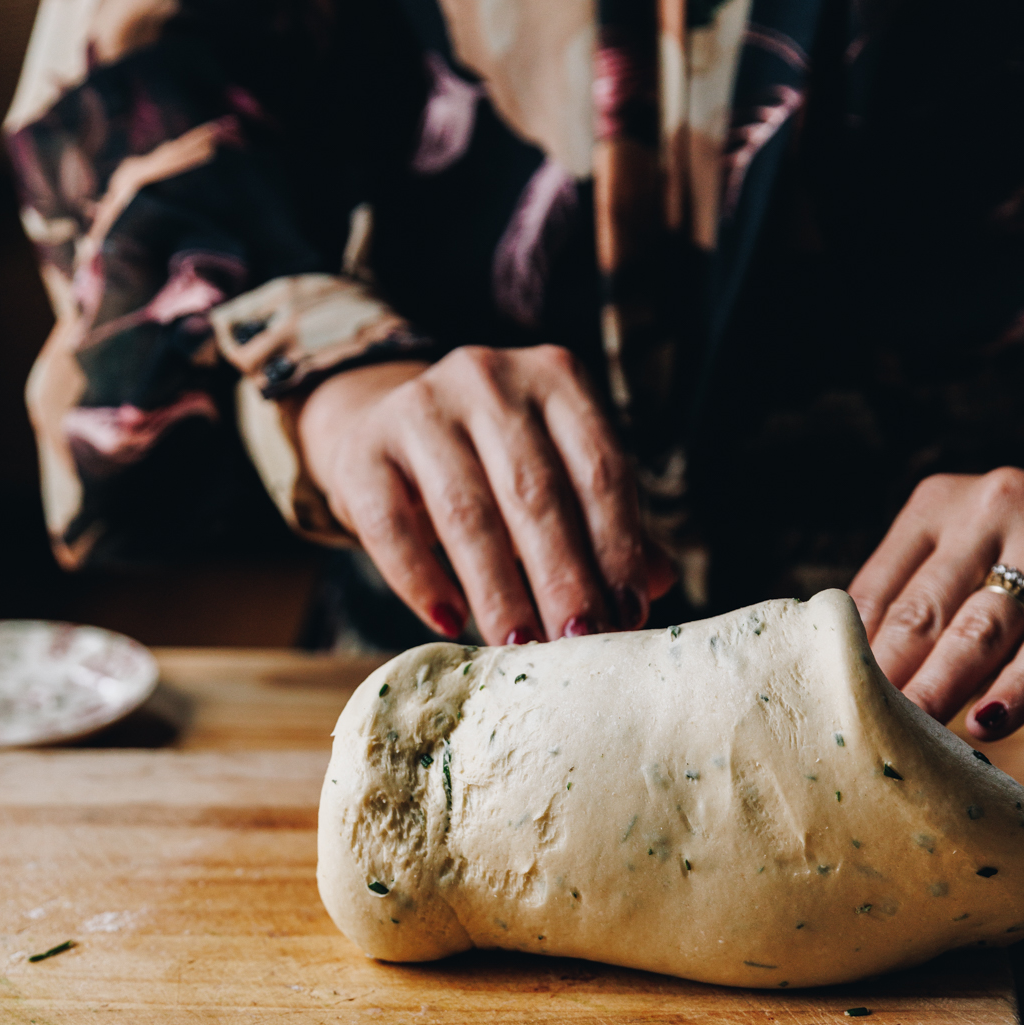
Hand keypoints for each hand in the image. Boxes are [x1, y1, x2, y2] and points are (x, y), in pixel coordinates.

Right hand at [297, 345, 674, 644]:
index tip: (629, 613)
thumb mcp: (556, 476)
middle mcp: (488, 377)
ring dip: (499, 589)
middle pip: (536, 491)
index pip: (600, 467)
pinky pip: (391, 525)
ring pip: (466, 511)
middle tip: (581, 642)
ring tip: (522, 647)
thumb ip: (606, 523)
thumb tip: (660, 584)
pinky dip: (422, 579)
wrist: (382, 432)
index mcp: (555, 378)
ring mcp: (419, 406)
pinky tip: (450, 622)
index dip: (618, 546)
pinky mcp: (363, 451)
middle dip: (563, 576)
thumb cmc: (492, 465)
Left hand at [848, 448, 1023, 739]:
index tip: (825, 709)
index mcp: (944, 504)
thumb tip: (845, 681)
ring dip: (940, 688)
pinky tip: (989, 725)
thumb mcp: (983, 563)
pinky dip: (1019, 689)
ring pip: (983, 627)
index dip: (850, 655)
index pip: (879, 588)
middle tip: (854, 733)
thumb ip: (924, 604)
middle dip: (885, 678)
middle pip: (923, 609)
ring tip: (907, 736)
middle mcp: (995, 505)